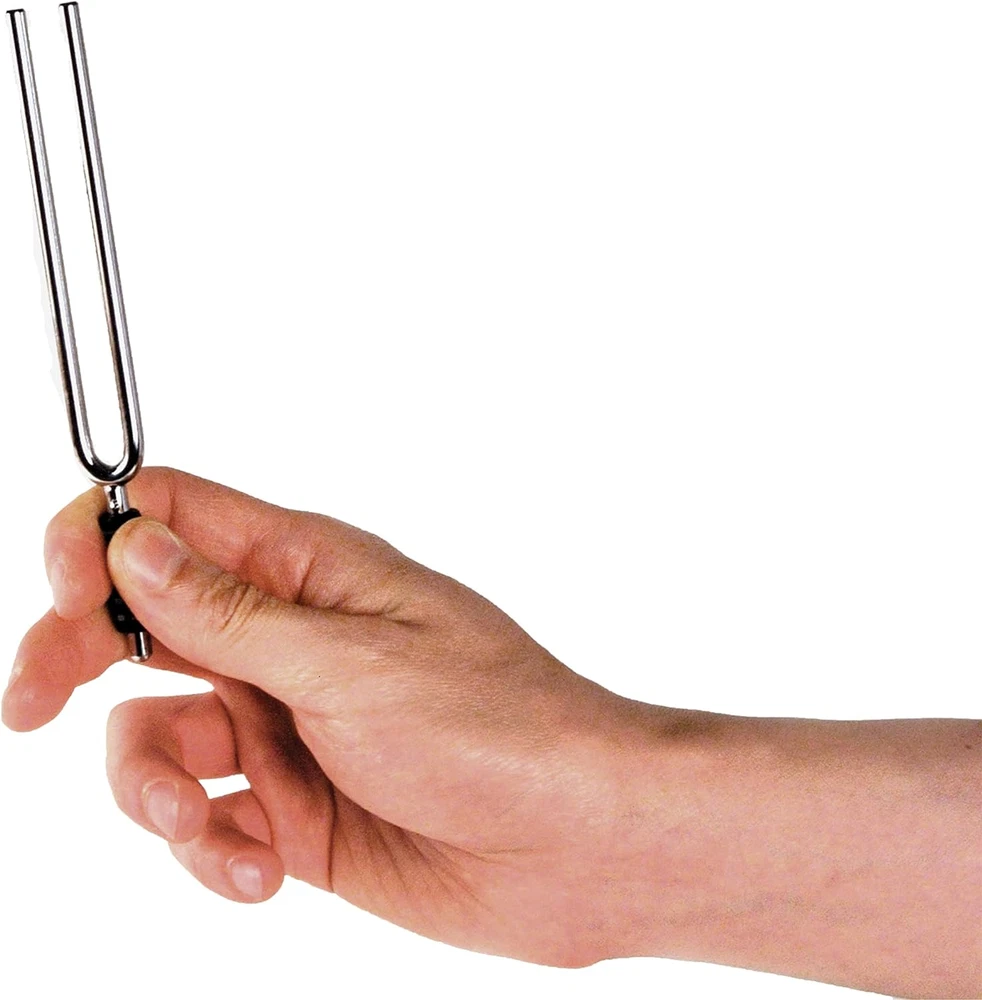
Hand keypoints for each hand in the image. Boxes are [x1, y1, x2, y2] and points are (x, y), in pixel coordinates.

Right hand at [3, 467, 651, 966]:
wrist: (573, 844)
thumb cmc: (499, 729)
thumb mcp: (354, 664)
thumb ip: (231, 616)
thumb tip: (134, 544)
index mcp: (309, 572)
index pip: (176, 516)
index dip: (102, 537)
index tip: (63, 592)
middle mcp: (287, 640)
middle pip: (137, 621)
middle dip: (70, 658)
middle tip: (27, 703)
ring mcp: (285, 725)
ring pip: (155, 734)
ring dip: (153, 789)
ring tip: (209, 829)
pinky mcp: (291, 807)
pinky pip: (203, 816)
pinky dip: (210, 847)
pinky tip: (260, 871)